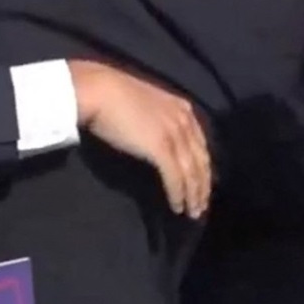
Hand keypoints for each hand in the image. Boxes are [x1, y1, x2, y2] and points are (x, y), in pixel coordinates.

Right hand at [70, 61, 211, 217]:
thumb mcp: (147, 105)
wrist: (99, 91)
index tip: (201, 185)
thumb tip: (158, 139)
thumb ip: (159, 119)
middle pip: (201, 161)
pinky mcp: (161, 149)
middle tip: (201, 206)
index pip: (200, 145)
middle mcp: (184, 122)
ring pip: (191, 173)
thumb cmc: (113, 95)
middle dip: (202, 186)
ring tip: (191, 213)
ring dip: (193, 196)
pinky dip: (177, 194)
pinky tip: (177, 207)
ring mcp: (174, 135)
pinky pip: (175, 178)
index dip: (203, 168)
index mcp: (183, 109)